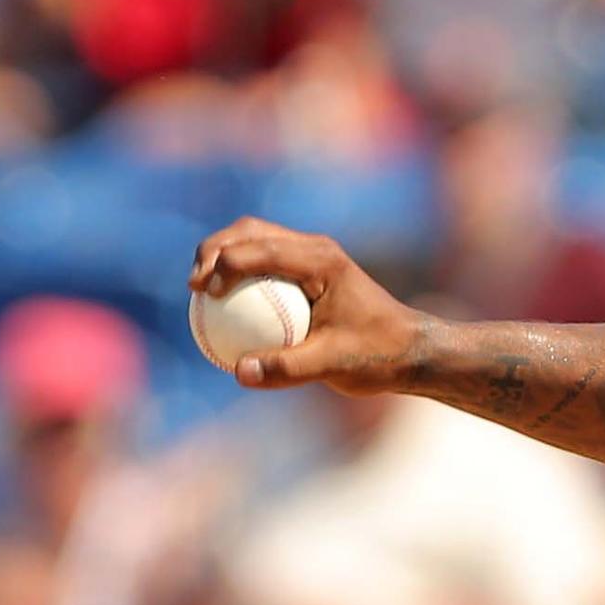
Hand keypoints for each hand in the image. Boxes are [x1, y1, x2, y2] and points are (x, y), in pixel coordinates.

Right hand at [188, 218, 427, 392]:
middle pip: (249, 232)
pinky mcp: (307, 272)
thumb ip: (287, 368)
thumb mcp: (334, 365)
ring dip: (222, 257)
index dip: (224, 264)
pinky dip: (238, 276)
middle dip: (213, 250)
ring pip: (253, 241)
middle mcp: (315, 250)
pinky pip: (263, 265)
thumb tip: (238, 371)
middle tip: (192, 286)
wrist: (412, 351)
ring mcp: (310, 257)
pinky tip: (220, 306)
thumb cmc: (380, 356)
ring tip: (199, 291)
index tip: (203, 292)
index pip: (261, 249)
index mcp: (322, 261)